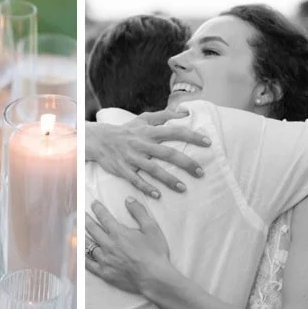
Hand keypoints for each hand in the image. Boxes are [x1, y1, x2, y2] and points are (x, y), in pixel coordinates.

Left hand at [85, 198, 171, 294]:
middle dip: (85, 219)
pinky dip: (82, 256)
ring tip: (77, 230)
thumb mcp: (151, 228)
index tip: (93, 203)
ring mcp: (105, 260)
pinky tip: (79, 252)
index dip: (98, 208)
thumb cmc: (155, 253)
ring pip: (88, 245)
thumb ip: (139, 212)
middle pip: (92, 229)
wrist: (155, 278)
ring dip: (81, 235)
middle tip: (80, 214)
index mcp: (118, 233)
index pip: (104, 217)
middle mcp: (108, 245)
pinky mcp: (104, 273)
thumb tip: (128, 199)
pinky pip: (88, 264)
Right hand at [86, 109, 210, 197]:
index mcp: (149, 131)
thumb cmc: (126, 130)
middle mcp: (142, 144)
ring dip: (168, 179)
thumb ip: (165, 115)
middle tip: (201, 172)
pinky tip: (158, 195)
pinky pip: (135, 180)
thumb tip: (185, 113)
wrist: (99, 140)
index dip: (191, 136)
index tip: (207, 142)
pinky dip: (146, 188)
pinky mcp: (123, 169)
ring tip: (183, 188)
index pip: (174, 131)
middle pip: (167, 153)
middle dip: (185, 163)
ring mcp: (132, 157)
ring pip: (153, 169)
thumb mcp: (144, 119)